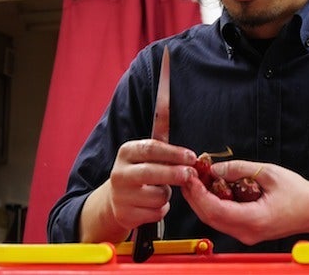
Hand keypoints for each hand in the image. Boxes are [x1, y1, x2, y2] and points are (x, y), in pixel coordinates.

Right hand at [80, 139, 196, 241]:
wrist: (115, 201)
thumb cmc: (140, 171)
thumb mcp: (147, 153)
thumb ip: (160, 133)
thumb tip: (166, 92)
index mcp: (126, 152)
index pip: (151, 148)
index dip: (174, 153)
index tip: (192, 156)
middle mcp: (119, 173)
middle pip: (151, 172)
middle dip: (175, 173)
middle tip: (191, 174)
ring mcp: (120, 196)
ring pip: (158, 195)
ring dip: (167, 194)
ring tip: (161, 190)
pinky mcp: (125, 215)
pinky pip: (156, 212)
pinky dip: (161, 209)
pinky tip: (154, 205)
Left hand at [181, 160, 308, 244]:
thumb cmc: (298, 192)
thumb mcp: (267, 172)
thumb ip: (239, 169)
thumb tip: (214, 169)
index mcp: (254, 219)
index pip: (214, 209)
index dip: (198, 193)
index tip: (190, 176)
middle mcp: (247, 232)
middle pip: (209, 217)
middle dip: (194, 196)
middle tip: (187, 175)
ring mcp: (246, 235)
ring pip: (214, 220)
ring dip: (201, 200)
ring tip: (197, 179)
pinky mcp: (247, 231)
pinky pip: (223, 220)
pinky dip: (213, 204)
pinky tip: (211, 188)